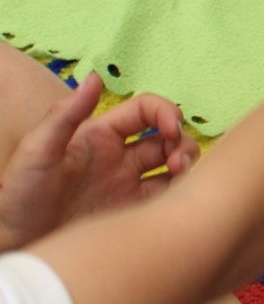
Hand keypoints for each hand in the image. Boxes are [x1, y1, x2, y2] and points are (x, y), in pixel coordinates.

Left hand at [0, 71, 199, 249]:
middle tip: (178, 164)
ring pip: (173, 167)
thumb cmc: (18, 198)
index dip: (165, 112)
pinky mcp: (131, 214)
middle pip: (167, 138)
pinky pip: (166, 200)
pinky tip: (174, 203)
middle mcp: (119, 158)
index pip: (145, 111)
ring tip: (180, 182)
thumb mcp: (36, 152)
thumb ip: (64, 115)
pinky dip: (179, 195)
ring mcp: (127, 187)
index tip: (173, 129)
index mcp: (100, 136)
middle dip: (182, 143)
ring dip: (186, 167)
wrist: (15, 247)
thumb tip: (95, 76)